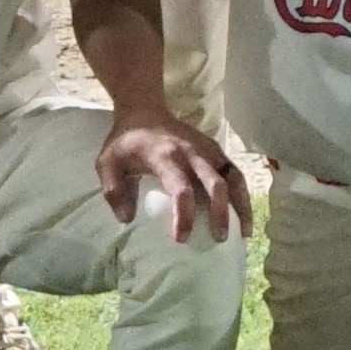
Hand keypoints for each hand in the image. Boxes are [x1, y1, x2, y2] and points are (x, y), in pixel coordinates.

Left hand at [100, 109, 255, 244]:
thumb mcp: (107, 163)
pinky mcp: (215, 149)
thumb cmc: (126, 142)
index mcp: (164, 156)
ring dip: (241, 204)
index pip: (181, 188)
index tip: (181, 238)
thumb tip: (127, 219)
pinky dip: (243, 194)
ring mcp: (206, 149)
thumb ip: (113, 192)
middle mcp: (190, 152)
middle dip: (220, 213)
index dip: (184, 215)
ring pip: (232, 177)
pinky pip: (234, 172)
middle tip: (219, 238)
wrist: (143, 110)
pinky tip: (244, 215)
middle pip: (215, 183)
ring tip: (244, 233)